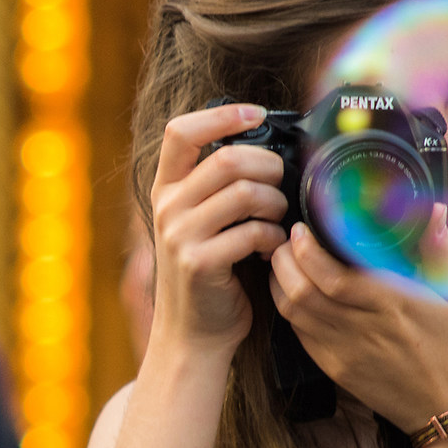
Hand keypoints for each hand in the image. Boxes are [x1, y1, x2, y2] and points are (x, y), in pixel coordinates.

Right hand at [146, 103, 290, 357]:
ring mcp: (179, 236)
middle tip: (282, 185)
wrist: (193, 334)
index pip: (181, 132)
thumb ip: (217, 187)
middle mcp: (166, 208)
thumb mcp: (200, 222)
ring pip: (244, 192)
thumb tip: (266, 148)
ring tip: (278, 219)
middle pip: (227, 159)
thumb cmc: (210, 273)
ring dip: (275, 204)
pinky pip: (252, 232)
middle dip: (268, 167)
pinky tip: (272, 248)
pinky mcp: (200, 263)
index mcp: (166, 189)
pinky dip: (273, 238)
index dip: (221, 115)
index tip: (255, 114)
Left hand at [267, 207, 447, 429]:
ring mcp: (343, 353)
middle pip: (302, 292)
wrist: (447, 407)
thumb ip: (439, 251)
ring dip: (279, 283)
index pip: (332, 277)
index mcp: (391, 305)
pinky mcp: (335, 369)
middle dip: (284, 261)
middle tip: (285, 241)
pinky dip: (289, 309)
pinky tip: (295, 293)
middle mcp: (362, 329)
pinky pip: (299, 335)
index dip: (307, 251)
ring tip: (284, 262)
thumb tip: (434, 208)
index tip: (301, 229)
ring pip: (292, 313)